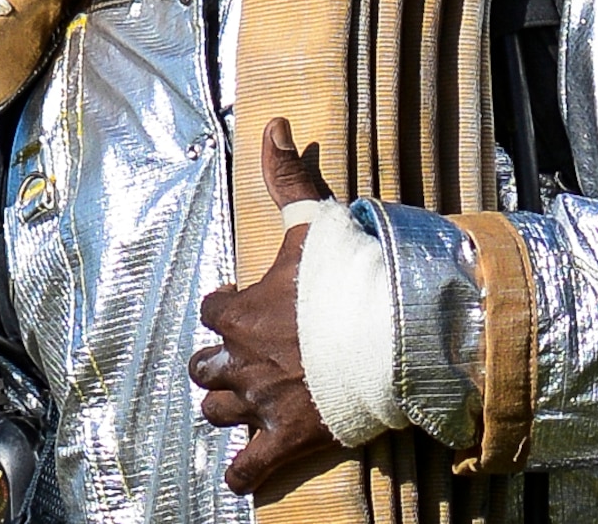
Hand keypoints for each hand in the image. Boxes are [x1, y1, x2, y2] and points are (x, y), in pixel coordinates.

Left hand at [189, 118, 339, 494]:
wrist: (392, 334)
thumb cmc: (352, 276)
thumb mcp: (313, 220)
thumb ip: (287, 176)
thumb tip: (274, 124)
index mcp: (242, 311)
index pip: (213, 311)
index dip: (226, 307)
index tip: (243, 304)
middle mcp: (242, 360)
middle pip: (205, 366)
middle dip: (219, 362)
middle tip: (245, 357)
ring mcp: (262, 404)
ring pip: (218, 413)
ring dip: (227, 407)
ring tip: (247, 402)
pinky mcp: (286, 441)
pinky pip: (247, 470)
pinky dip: (243, 473)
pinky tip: (245, 470)